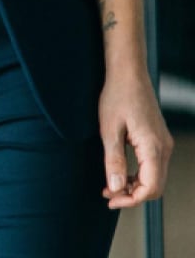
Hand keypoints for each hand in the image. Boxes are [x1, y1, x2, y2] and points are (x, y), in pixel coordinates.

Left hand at [99, 67, 172, 207]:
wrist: (128, 73)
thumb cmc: (117, 96)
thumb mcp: (109, 129)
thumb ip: (113, 159)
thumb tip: (115, 186)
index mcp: (153, 147)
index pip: (150, 187)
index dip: (131, 199)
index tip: (110, 199)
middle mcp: (163, 148)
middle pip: (155, 186)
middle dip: (132, 195)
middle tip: (108, 195)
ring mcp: (163, 143)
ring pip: (154, 177)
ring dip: (135, 185)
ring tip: (111, 185)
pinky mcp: (158, 139)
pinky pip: (153, 165)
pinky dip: (138, 174)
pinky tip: (121, 172)